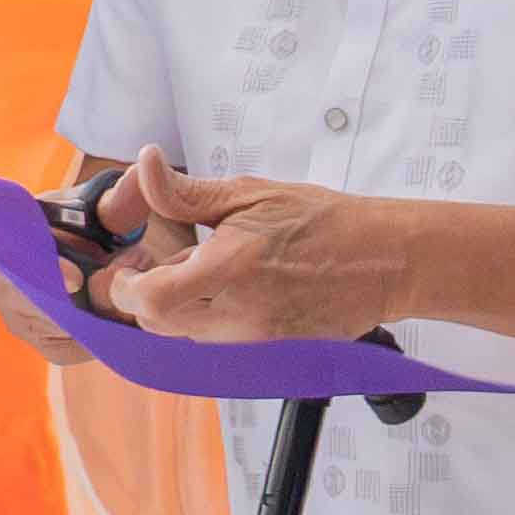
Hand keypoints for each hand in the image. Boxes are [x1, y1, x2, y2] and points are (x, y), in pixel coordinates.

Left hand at [86, 168, 406, 343]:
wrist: (387, 261)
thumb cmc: (326, 222)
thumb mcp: (252, 193)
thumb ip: (188, 191)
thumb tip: (145, 166)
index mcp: (233, 266)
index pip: (151, 299)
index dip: (127, 288)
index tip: (131, 269)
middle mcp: (241, 311)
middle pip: (159, 324)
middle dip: (147, 298)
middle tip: (162, 266)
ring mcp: (257, 335)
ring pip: (185, 335)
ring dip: (177, 308)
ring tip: (204, 273)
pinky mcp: (271, 347)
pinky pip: (218, 340)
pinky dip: (207, 317)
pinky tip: (232, 288)